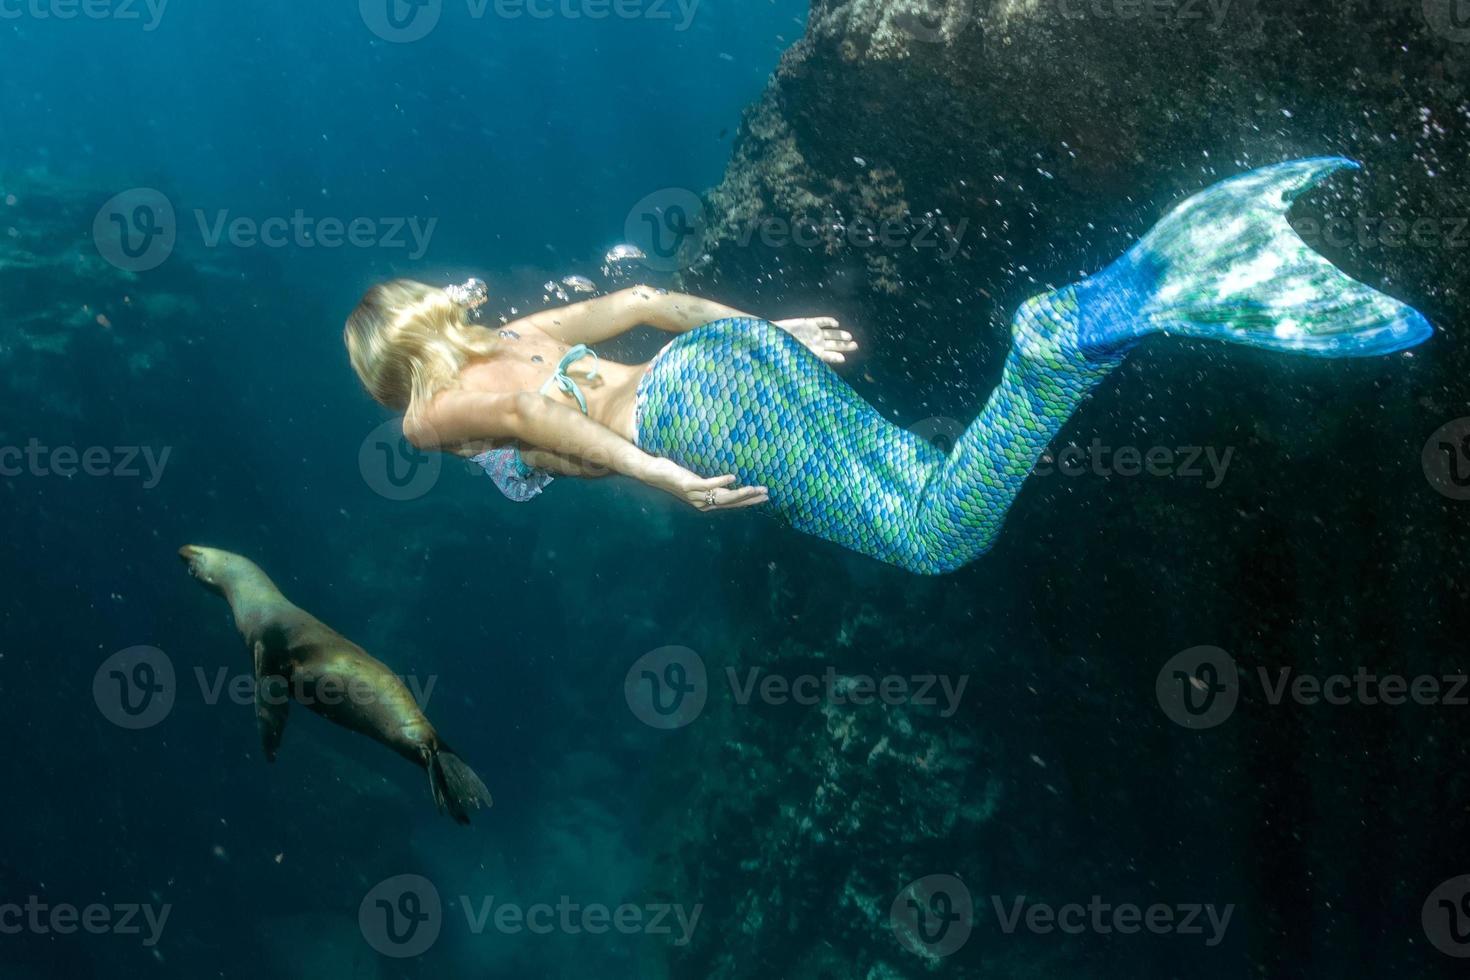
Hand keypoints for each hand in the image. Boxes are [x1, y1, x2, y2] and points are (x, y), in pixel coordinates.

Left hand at [645, 459, 768, 511]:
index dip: (748, 501)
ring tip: (754, 488)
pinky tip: (732, 477)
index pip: (731, 504)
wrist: (652, 473)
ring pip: (722, 496)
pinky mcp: (688, 484)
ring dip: (740, 493)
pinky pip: (707, 484)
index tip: (763, 497)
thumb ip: (708, 484)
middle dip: (749, 499)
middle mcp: (701, 502)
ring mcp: (695, 495)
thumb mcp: (694, 481)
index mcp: (705, 503)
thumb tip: (725, 480)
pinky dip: (720, 481)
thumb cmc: (674, 475)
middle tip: (766, 494)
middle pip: (730, 502)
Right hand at [773, 317, 857, 364]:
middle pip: (834, 344)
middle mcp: (816, 343)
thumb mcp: (797, 357)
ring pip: (831, 333)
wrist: (771, 336)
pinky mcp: (809, 322)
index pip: (828, 356)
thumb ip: (810, 359)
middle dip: (844, 345)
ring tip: (849, 337)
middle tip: (855, 346)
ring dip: (840, 334)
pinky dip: (828, 322)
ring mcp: (813, 332)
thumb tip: (823, 365)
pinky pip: (821, 321)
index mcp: (813, 353)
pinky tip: (836, 323)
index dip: (835, 357)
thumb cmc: (782, 350)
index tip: (842, 358)